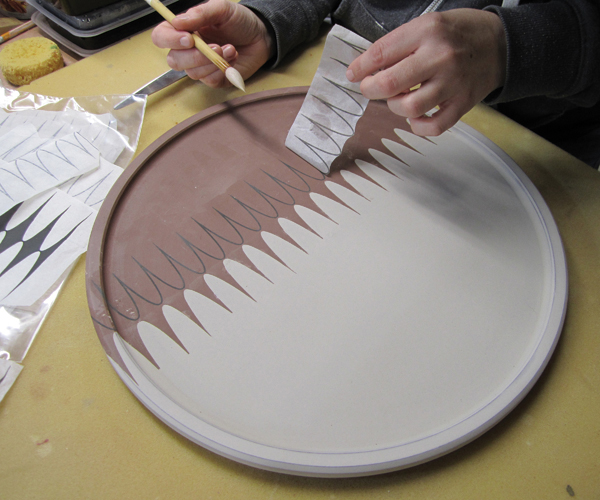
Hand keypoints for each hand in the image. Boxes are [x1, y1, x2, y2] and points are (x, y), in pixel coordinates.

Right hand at [151, 0, 273, 87]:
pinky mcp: (214, 79)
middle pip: (174, 60)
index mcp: (184, 30)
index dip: (170, 40)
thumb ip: (200, 14)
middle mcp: (188, 50)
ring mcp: (200, 66)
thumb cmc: (239, 21)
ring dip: (213, 62)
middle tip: (216, 47)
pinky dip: (222, 70)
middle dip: (195, 56)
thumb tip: (178, 21)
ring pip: (193, 73)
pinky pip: (210, 81)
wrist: (261, 36)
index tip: (189, 38)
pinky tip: (233, 58)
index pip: (161, 37)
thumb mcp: (221, 9)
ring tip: (230, 48)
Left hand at [346, 9, 506, 135]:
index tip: (353, 75)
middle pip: (391, 83)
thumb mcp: (427, 24)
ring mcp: (453, 83)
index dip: (361, 67)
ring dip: (395, 107)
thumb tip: (366, 68)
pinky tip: (416, 117)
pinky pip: (434, 126)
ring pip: (409, 107)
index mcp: (427, 32)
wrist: (500, 44)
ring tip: (399, 98)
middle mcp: (440, 57)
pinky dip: (419, 126)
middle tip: (370, 88)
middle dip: (371, 89)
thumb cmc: (458, 33)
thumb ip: (398, 45)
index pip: (382, 53)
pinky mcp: (463, 104)